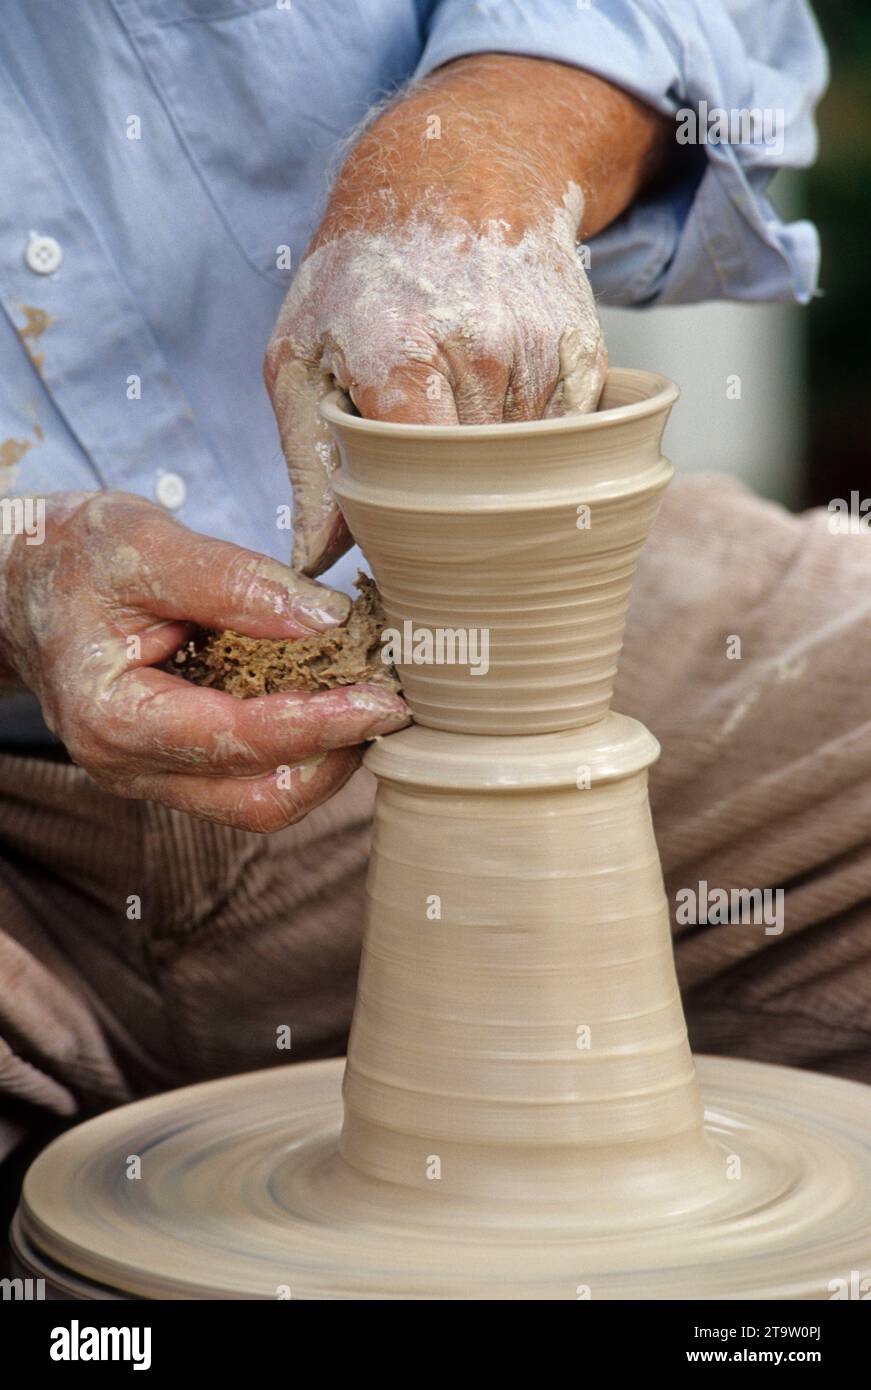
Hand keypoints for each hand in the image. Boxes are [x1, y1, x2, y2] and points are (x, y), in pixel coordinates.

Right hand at [0, 492, 408, 829]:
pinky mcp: (176, 763)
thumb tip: (325, 620)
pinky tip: (330, 695)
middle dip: (334, 757)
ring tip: (367, 696)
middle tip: (390, 702)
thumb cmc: (71, 557)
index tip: (386, 700)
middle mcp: (130, 768)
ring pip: (261, 801)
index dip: (321, 724)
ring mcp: (153, 775)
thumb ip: (233, 582)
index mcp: (114, 719)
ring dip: (324, 758)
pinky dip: (300, 745)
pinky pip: (250, 777)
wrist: (19, 582)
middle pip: (260, 800)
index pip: (239, 743)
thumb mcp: (144, 543)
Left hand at [265, 55, 668, 574]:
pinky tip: (497, 402)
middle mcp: (480, 349)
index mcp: (399, 353)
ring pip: (523, 470)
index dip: (408, 517)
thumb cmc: (361, 278)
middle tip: (418, 472)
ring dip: (491, 468)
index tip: (394, 526)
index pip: (418, 485)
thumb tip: (312, 562)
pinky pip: (564, 443)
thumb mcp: (301, 357)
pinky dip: (533, 444)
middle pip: (473, 485)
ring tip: (456, 414)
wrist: (452, 178)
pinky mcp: (584, 354)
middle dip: (446, 496)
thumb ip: (308, 464)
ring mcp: (540, 350)